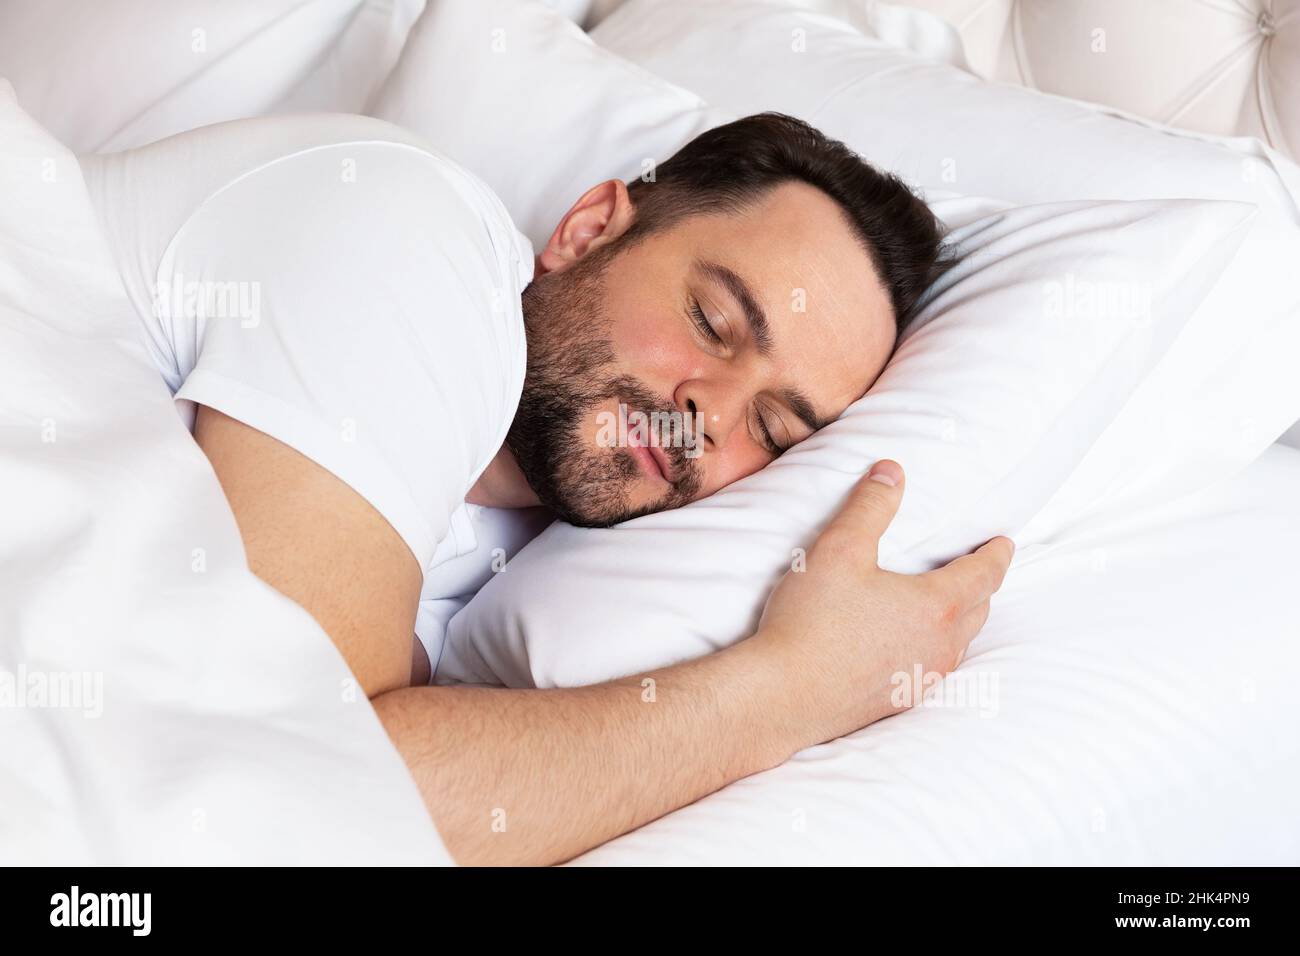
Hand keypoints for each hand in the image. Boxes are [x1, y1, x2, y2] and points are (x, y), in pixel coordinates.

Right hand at [753, 459, 1013, 746]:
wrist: (783, 695)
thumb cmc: (812, 620)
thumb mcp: (839, 550)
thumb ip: (869, 507)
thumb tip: (892, 471)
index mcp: (936, 606)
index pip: (984, 574)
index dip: (997, 555)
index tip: (1004, 543)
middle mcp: (940, 646)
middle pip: (978, 610)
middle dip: (982, 585)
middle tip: (979, 568)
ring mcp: (922, 677)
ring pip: (958, 644)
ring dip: (961, 619)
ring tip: (949, 604)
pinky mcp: (899, 700)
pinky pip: (933, 668)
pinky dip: (935, 648)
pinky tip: (912, 645)